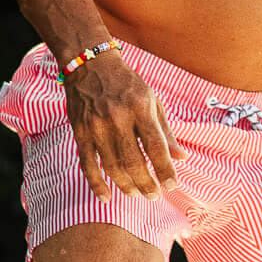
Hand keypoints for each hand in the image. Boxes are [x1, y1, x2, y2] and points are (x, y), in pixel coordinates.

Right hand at [65, 53, 177, 198]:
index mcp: (140, 108)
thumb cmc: (127, 83)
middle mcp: (117, 118)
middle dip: (146, 183)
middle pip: (133, 161)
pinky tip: (106, 197)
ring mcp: (96, 126)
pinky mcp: (79, 131)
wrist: (90, 63)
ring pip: (111, 166)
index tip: (172, 186)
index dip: (165, 169)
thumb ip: (166, 131)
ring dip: (126, 186)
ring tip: (137, 195)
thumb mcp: (152, 100)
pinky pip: (87, 163)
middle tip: (154, 196)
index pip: (156, 146)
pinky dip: (96, 183)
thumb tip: (182, 158)